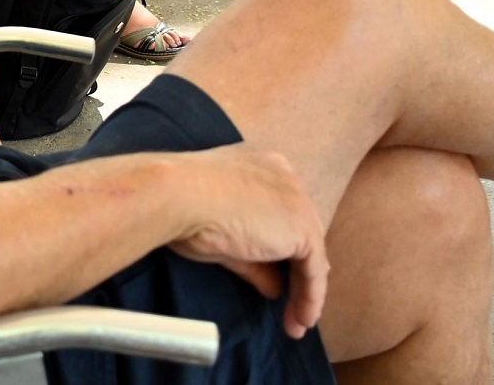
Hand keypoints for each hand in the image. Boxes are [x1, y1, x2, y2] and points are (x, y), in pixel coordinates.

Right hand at [167, 147, 329, 339]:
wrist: (179, 194)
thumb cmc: (186, 207)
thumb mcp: (223, 236)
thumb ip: (253, 261)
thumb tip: (274, 289)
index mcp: (264, 169)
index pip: (281, 215)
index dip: (280, 250)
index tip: (277, 279)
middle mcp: (286, 179)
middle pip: (299, 233)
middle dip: (296, 272)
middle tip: (290, 307)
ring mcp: (297, 201)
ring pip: (309, 252)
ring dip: (305, 291)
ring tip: (296, 323)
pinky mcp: (303, 227)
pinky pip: (314, 269)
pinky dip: (310, 297)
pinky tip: (300, 319)